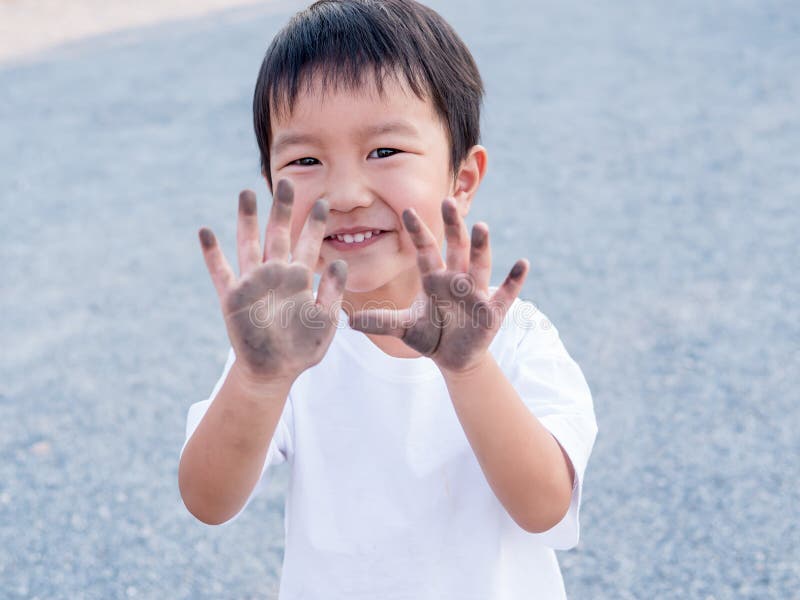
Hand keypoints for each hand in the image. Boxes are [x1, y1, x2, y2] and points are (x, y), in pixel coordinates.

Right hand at [198, 179, 346, 385]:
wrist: (274, 372)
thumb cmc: (303, 349)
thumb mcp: (325, 321)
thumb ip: (332, 293)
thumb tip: (339, 261)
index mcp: (300, 279)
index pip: (309, 244)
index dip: (315, 223)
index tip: (322, 200)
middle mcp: (276, 275)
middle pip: (278, 234)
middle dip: (283, 209)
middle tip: (287, 182)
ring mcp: (253, 284)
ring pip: (249, 244)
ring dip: (247, 220)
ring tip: (246, 193)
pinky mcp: (232, 298)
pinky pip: (220, 272)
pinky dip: (212, 253)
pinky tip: (205, 232)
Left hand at [348, 197, 527, 374]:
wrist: (454, 358)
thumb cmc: (430, 335)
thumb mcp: (403, 328)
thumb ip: (380, 321)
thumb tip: (349, 322)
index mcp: (434, 278)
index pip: (425, 250)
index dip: (417, 232)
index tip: (406, 210)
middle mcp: (456, 279)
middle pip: (455, 247)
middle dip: (452, 226)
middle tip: (447, 202)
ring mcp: (475, 293)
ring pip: (478, 264)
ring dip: (481, 246)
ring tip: (482, 227)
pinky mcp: (492, 311)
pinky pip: (505, 293)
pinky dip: (514, 279)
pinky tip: (522, 263)